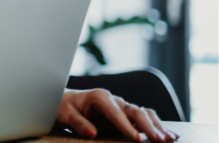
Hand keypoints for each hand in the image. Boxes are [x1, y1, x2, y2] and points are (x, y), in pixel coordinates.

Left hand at [57, 89, 178, 140]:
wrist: (67, 101)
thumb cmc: (65, 107)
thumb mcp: (65, 114)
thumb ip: (78, 123)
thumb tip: (92, 133)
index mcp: (99, 97)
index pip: (115, 112)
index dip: (126, 126)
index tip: (137, 139)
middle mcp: (114, 100)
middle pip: (135, 112)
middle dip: (148, 127)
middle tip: (160, 141)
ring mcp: (122, 106)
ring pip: (144, 114)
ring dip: (157, 126)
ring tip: (170, 139)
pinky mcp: (127, 114)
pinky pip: (145, 117)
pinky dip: (157, 125)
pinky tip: (170, 135)